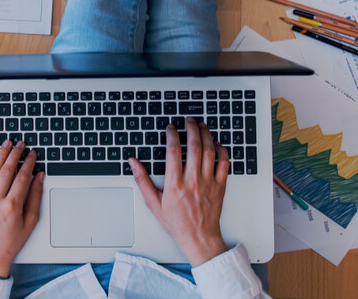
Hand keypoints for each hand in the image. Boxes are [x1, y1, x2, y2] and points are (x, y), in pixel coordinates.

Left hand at [0, 141, 43, 278]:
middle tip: (21, 143)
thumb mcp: (30, 222)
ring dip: (0, 155)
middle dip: (15, 154)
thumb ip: (35, 197)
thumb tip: (39, 177)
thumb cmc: (11, 242)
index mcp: (12, 207)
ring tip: (7, 144)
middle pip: (6, 170)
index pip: (22, 177)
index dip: (29, 162)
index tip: (32, 154)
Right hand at [131, 117, 230, 265]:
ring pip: (209, 151)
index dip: (172, 135)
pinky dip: (221, 150)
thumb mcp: (154, 203)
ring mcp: (208, 183)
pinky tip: (216, 143)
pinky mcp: (220, 186)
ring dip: (206, 135)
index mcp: (175, 184)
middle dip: (191, 128)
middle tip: (188, 120)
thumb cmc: (176, 222)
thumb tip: (133, 163)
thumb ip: (142, 181)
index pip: (174, 152)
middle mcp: (193, 181)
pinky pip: (224, 163)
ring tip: (201, 126)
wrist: (198, 237)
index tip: (171, 128)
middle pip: (194, 146)